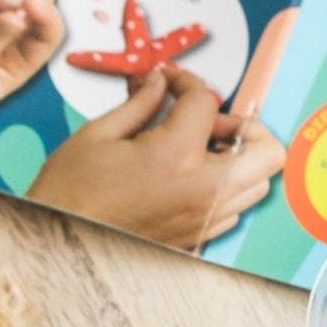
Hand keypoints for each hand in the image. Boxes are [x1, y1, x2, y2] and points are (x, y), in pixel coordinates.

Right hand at [26, 67, 285, 249]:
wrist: (59, 244)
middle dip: (243, 125)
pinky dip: (223, 187)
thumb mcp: (100, 134)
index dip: (187, 81)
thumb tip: (160, 82)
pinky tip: (189, 177)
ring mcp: (205, 218)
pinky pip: (234, 208)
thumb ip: (142, 103)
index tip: (170, 82)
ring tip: (198, 150)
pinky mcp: (198, 238)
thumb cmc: (71, 192)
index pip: (207, 101)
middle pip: (267, 151)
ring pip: (257, 184)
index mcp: (176, 157)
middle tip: (209, 120)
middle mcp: (203, 191)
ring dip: (237, 159)